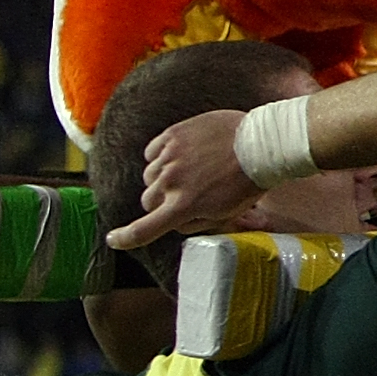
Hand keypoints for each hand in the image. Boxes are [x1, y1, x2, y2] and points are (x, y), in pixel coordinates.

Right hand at [116, 108, 264, 250]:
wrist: (262, 143)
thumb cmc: (248, 181)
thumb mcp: (226, 214)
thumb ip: (195, 222)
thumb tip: (175, 223)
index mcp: (183, 207)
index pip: (144, 229)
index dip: (126, 238)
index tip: (114, 240)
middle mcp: (170, 182)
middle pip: (148, 201)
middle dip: (161, 202)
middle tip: (184, 195)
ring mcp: (170, 157)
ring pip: (150, 176)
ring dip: (163, 178)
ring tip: (192, 171)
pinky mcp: (172, 135)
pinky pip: (152, 152)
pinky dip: (163, 157)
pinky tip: (184, 154)